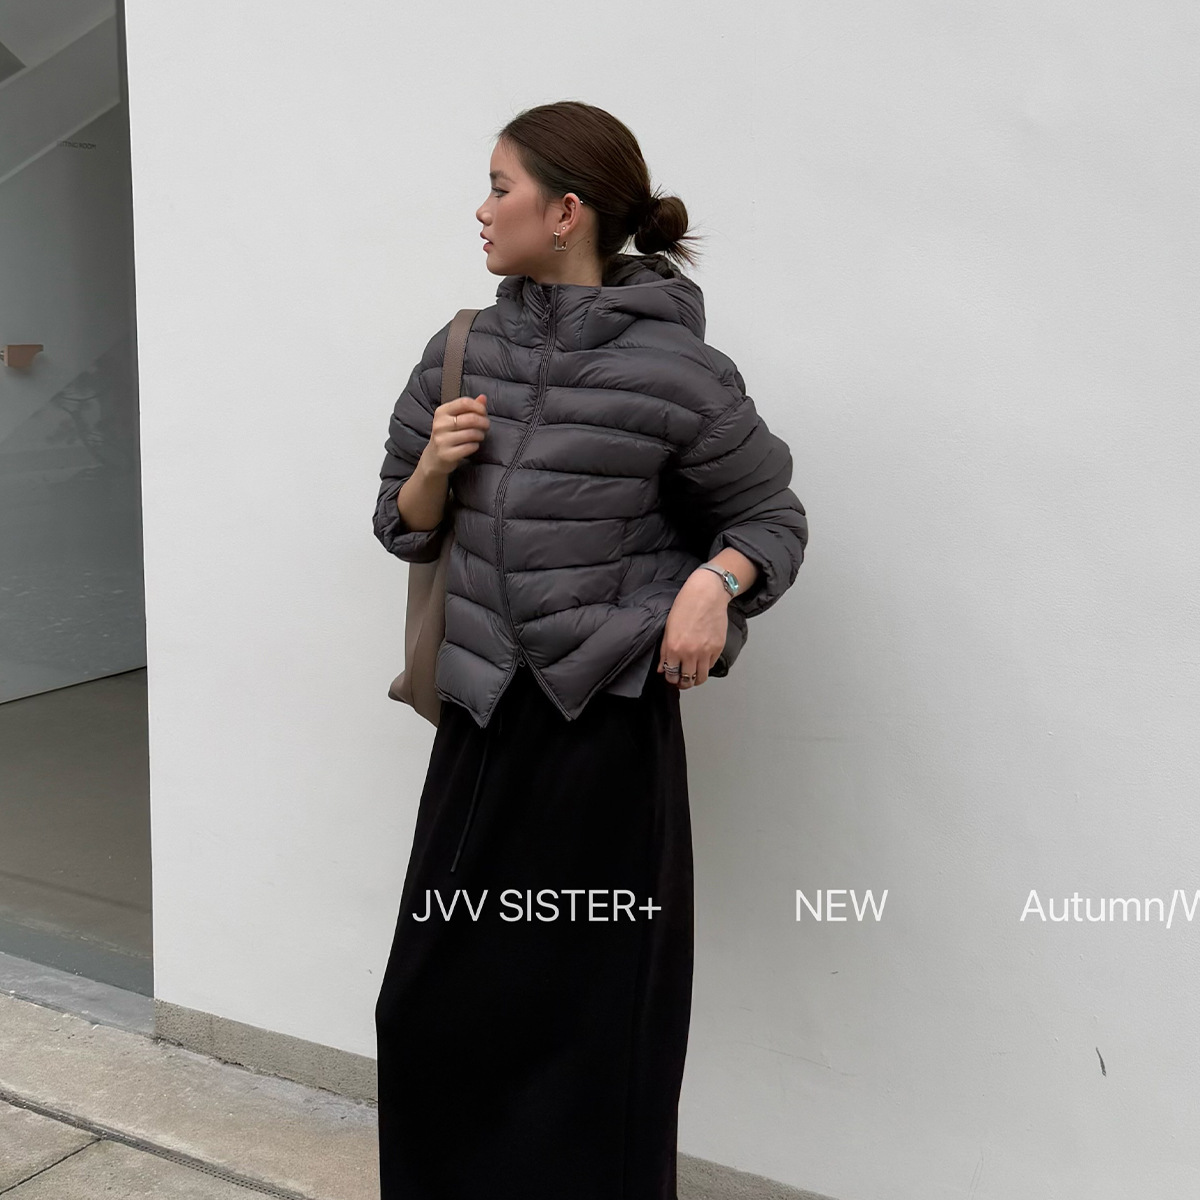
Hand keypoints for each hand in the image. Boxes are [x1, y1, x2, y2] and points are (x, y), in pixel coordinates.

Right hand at [420, 394, 488, 477]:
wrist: (434, 457)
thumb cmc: (448, 434)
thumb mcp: (454, 418)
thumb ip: (468, 407)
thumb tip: (483, 397)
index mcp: (441, 412)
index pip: (464, 403)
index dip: (478, 407)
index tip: (483, 413)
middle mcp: (440, 425)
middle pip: (471, 419)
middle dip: (483, 422)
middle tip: (486, 426)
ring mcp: (442, 440)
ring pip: (471, 433)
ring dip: (480, 435)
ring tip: (480, 436)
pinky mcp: (447, 454)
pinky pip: (469, 447)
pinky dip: (475, 446)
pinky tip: (473, 445)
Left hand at [657, 568, 729, 689]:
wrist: (707, 594)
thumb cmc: (685, 606)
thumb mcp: (668, 628)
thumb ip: (665, 651)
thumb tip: (662, 669)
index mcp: (675, 648)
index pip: (671, 674)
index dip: (670, 679)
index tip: (671, 677)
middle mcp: (691, 653)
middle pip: (687, 680)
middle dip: (682, 683)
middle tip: (681, 680)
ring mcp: (706, 652)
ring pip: (701, 678)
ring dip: (695, 679)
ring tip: (692, 675)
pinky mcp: (718, 648)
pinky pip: (710, 666)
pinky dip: (705, 667)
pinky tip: (701, 662)